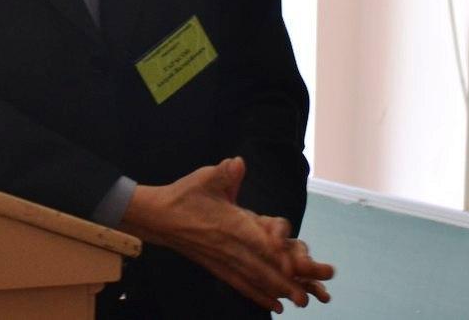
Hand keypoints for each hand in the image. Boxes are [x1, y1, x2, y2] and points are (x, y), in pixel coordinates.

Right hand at [118, 157, 333, 312]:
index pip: (259, 243)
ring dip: (278, 291)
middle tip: (311, 297)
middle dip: (288, 281)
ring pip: (255, 279)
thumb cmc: (184, 195)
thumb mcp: (204, 178)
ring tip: (300, 303)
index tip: (296, 267)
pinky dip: (259, 295)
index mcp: (230, 224)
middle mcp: (230, 246)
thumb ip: (225, 172)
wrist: (158, 217)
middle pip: (263, 267)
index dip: (278, 255)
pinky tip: (275, 306)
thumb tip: (238, 162)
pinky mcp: (217, 267)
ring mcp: (223, 259)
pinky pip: (241, 284)